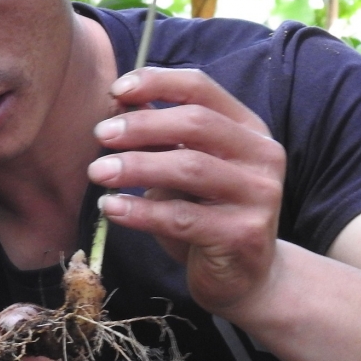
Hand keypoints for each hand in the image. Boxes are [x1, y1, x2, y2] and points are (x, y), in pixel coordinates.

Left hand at [87, 67, 286, 315]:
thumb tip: (118, 102)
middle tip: (101, 135)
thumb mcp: (183, 167)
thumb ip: (159, 136)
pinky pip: (183, 217)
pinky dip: (140, 211)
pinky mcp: (244, 235)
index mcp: (248, 128)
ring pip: (190, 168)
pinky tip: (111, 207)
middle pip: (196, 124)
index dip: (157, 82)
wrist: (244, 278)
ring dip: (136, 166)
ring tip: (98, 172)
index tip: (116, 90)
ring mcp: (259, 195)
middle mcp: (261, 155)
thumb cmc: (206, 214)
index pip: (201, 88)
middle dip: (142, 125)